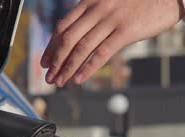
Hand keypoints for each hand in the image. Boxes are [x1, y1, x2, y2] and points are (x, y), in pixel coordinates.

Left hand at [40, 0, 184, 86]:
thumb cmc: (139, 1)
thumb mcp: (109, 3)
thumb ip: (92, 18)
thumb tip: (75, 40)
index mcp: (89, 1)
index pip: (62, 27)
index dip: (51, 47)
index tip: (45, 62)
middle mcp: (97, 9)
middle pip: (67, 39)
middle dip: (55, 61)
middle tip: (49, 77)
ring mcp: (111, 19)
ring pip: (81, 49)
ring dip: (67, 68)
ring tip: (60, 82)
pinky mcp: (126, 31)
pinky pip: (100, 54)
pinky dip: (86, 69)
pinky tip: (78, 79)